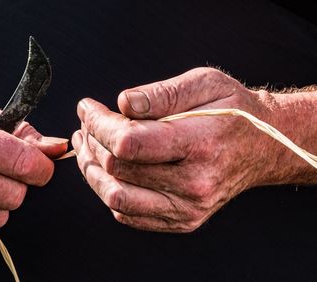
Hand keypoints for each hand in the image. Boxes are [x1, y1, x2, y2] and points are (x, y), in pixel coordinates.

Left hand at [72, 67, 281, 231]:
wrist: (263, 147)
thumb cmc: (233, 111)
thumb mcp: (205, 83)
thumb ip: (162, 93)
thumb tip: (122, 103)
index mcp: (200, 144)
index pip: (129, 142)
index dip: (98, 124)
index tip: (86, 108)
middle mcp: (194, 184)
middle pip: (118, 168)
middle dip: (91, 142)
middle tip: (86, 124)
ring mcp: (188, 207)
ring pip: (116, 197)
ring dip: (92, 170)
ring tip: (86, 146)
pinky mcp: (182, 220)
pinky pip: (128, 214)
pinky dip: (109, 190)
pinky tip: (107, 169)